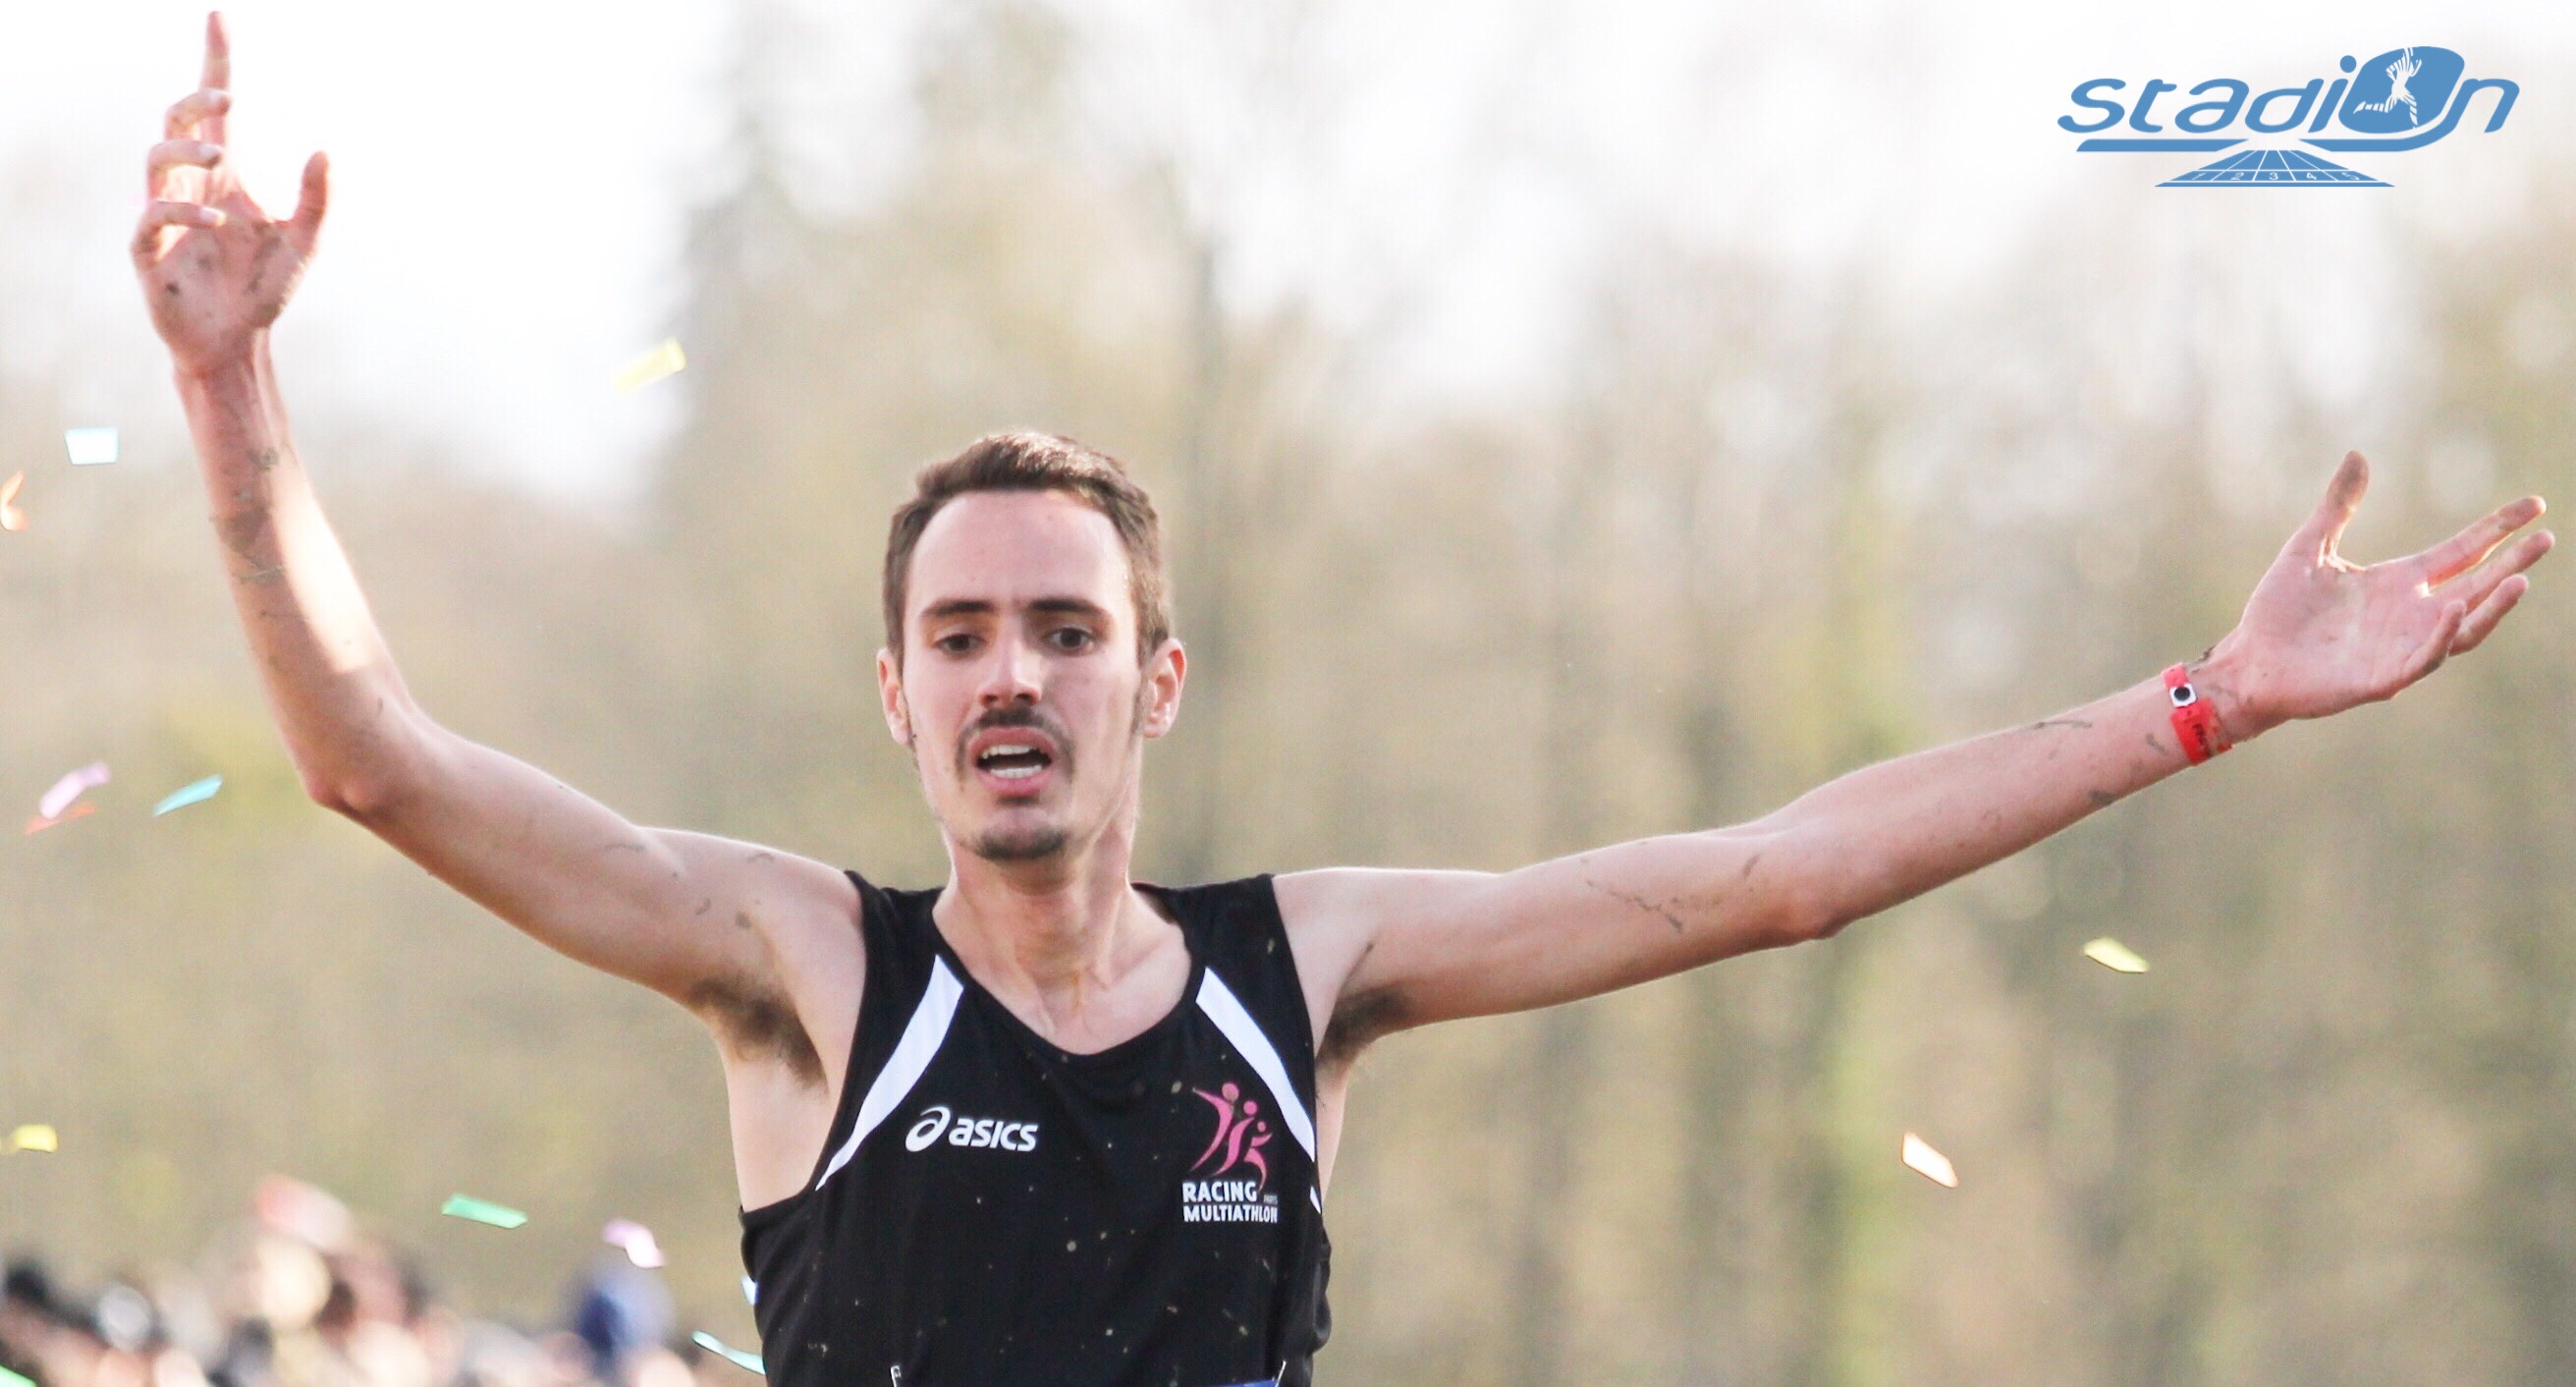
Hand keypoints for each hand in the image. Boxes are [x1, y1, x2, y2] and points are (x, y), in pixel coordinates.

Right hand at [133, 12, 328, 373]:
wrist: (237, 343)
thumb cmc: (265, 290)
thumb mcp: (304, 242)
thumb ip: (318, 200)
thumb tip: (326, 150)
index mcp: (226, 177)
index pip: (216, 109)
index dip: (216, 64)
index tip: (220, 19)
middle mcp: (192, 187)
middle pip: (178, 121)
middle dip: (198, 101)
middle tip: (231, 102)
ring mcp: (166, 215)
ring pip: (155, 159)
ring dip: (187, 152)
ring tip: (223, 159)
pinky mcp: (150, 251)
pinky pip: (150, 217)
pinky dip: (179, 210)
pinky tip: (214, 220)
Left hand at [2202, 450, 2551, 738]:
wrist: (2249, 661)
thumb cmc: (2279, 611)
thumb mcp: (2308, 548)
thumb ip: (2337, 507)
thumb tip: (2357, 455)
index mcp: (2399, 582)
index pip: (2462, 550)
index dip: (2498, 529)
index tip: (2534, 505)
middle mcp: (2411, 614)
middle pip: (2477, 585)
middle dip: (2512, 564)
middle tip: (2545, 538)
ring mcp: (2402, 648)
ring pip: (2464, 627)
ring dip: (2492, 607)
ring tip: (2520, 580)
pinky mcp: (2382, 679)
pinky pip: (2423, 659)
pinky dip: (2441, 638)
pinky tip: (2455, 610)